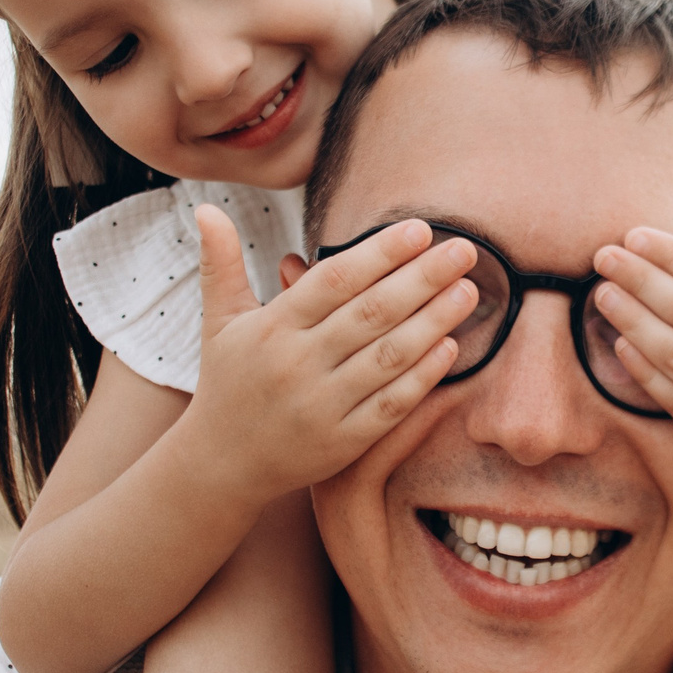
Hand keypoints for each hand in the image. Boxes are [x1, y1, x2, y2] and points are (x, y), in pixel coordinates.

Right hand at [183, 206, 475, 501]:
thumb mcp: (219, 321)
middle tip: (464, 250)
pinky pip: (391, 405)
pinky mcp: (341, 443)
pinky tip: (450, 347)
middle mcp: (296, 364)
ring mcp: (321, 406)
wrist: (220, 464)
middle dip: (423, 278)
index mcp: (272, 328)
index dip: (380, 253)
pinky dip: (422, 376)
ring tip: (467, 291)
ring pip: (388, 356)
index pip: (335, 280)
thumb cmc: (227, 382)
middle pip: (371, 313)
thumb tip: (205, 208)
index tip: (420, 230)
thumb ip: (220, 263)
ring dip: (434, 321)